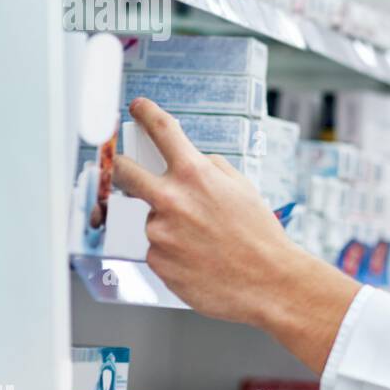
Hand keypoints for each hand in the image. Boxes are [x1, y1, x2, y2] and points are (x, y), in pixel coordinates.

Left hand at [112, 97, 356, 373]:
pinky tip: (198, 259)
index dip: (146, 113)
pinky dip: (173, 253)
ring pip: (151, 219)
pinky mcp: (156, 262)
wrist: (269, 282)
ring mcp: (160, 232)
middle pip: (123, 172)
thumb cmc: (260, 236)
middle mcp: (171, 200)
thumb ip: (211, 169)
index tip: (136, 108)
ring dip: (168, 225)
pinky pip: (157, 250)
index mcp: (195, 175)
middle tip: (123, 171)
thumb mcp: (242, 188)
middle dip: (119, 167)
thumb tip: (191, 162)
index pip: (162, 131)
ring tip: (202, 241)